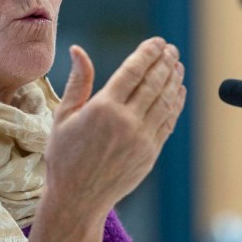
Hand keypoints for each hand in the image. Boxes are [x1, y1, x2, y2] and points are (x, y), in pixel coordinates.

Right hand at [44, 38, 185, 220]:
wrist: (77, 199)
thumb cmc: (64, 157)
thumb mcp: (62, 116)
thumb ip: (77, 82)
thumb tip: (77, 49)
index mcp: (103, 109)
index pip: (133, 71)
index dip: (148, 53)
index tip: (157, 41)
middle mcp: (126, 122)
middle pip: (153, 82)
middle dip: (164, 61)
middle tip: (170, 48)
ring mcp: (142, 139)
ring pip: (165, 101)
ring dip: (174, 79)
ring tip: (177, 64)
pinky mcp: (151, 154)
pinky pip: (168, 122)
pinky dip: (175, 104)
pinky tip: (178, 91)